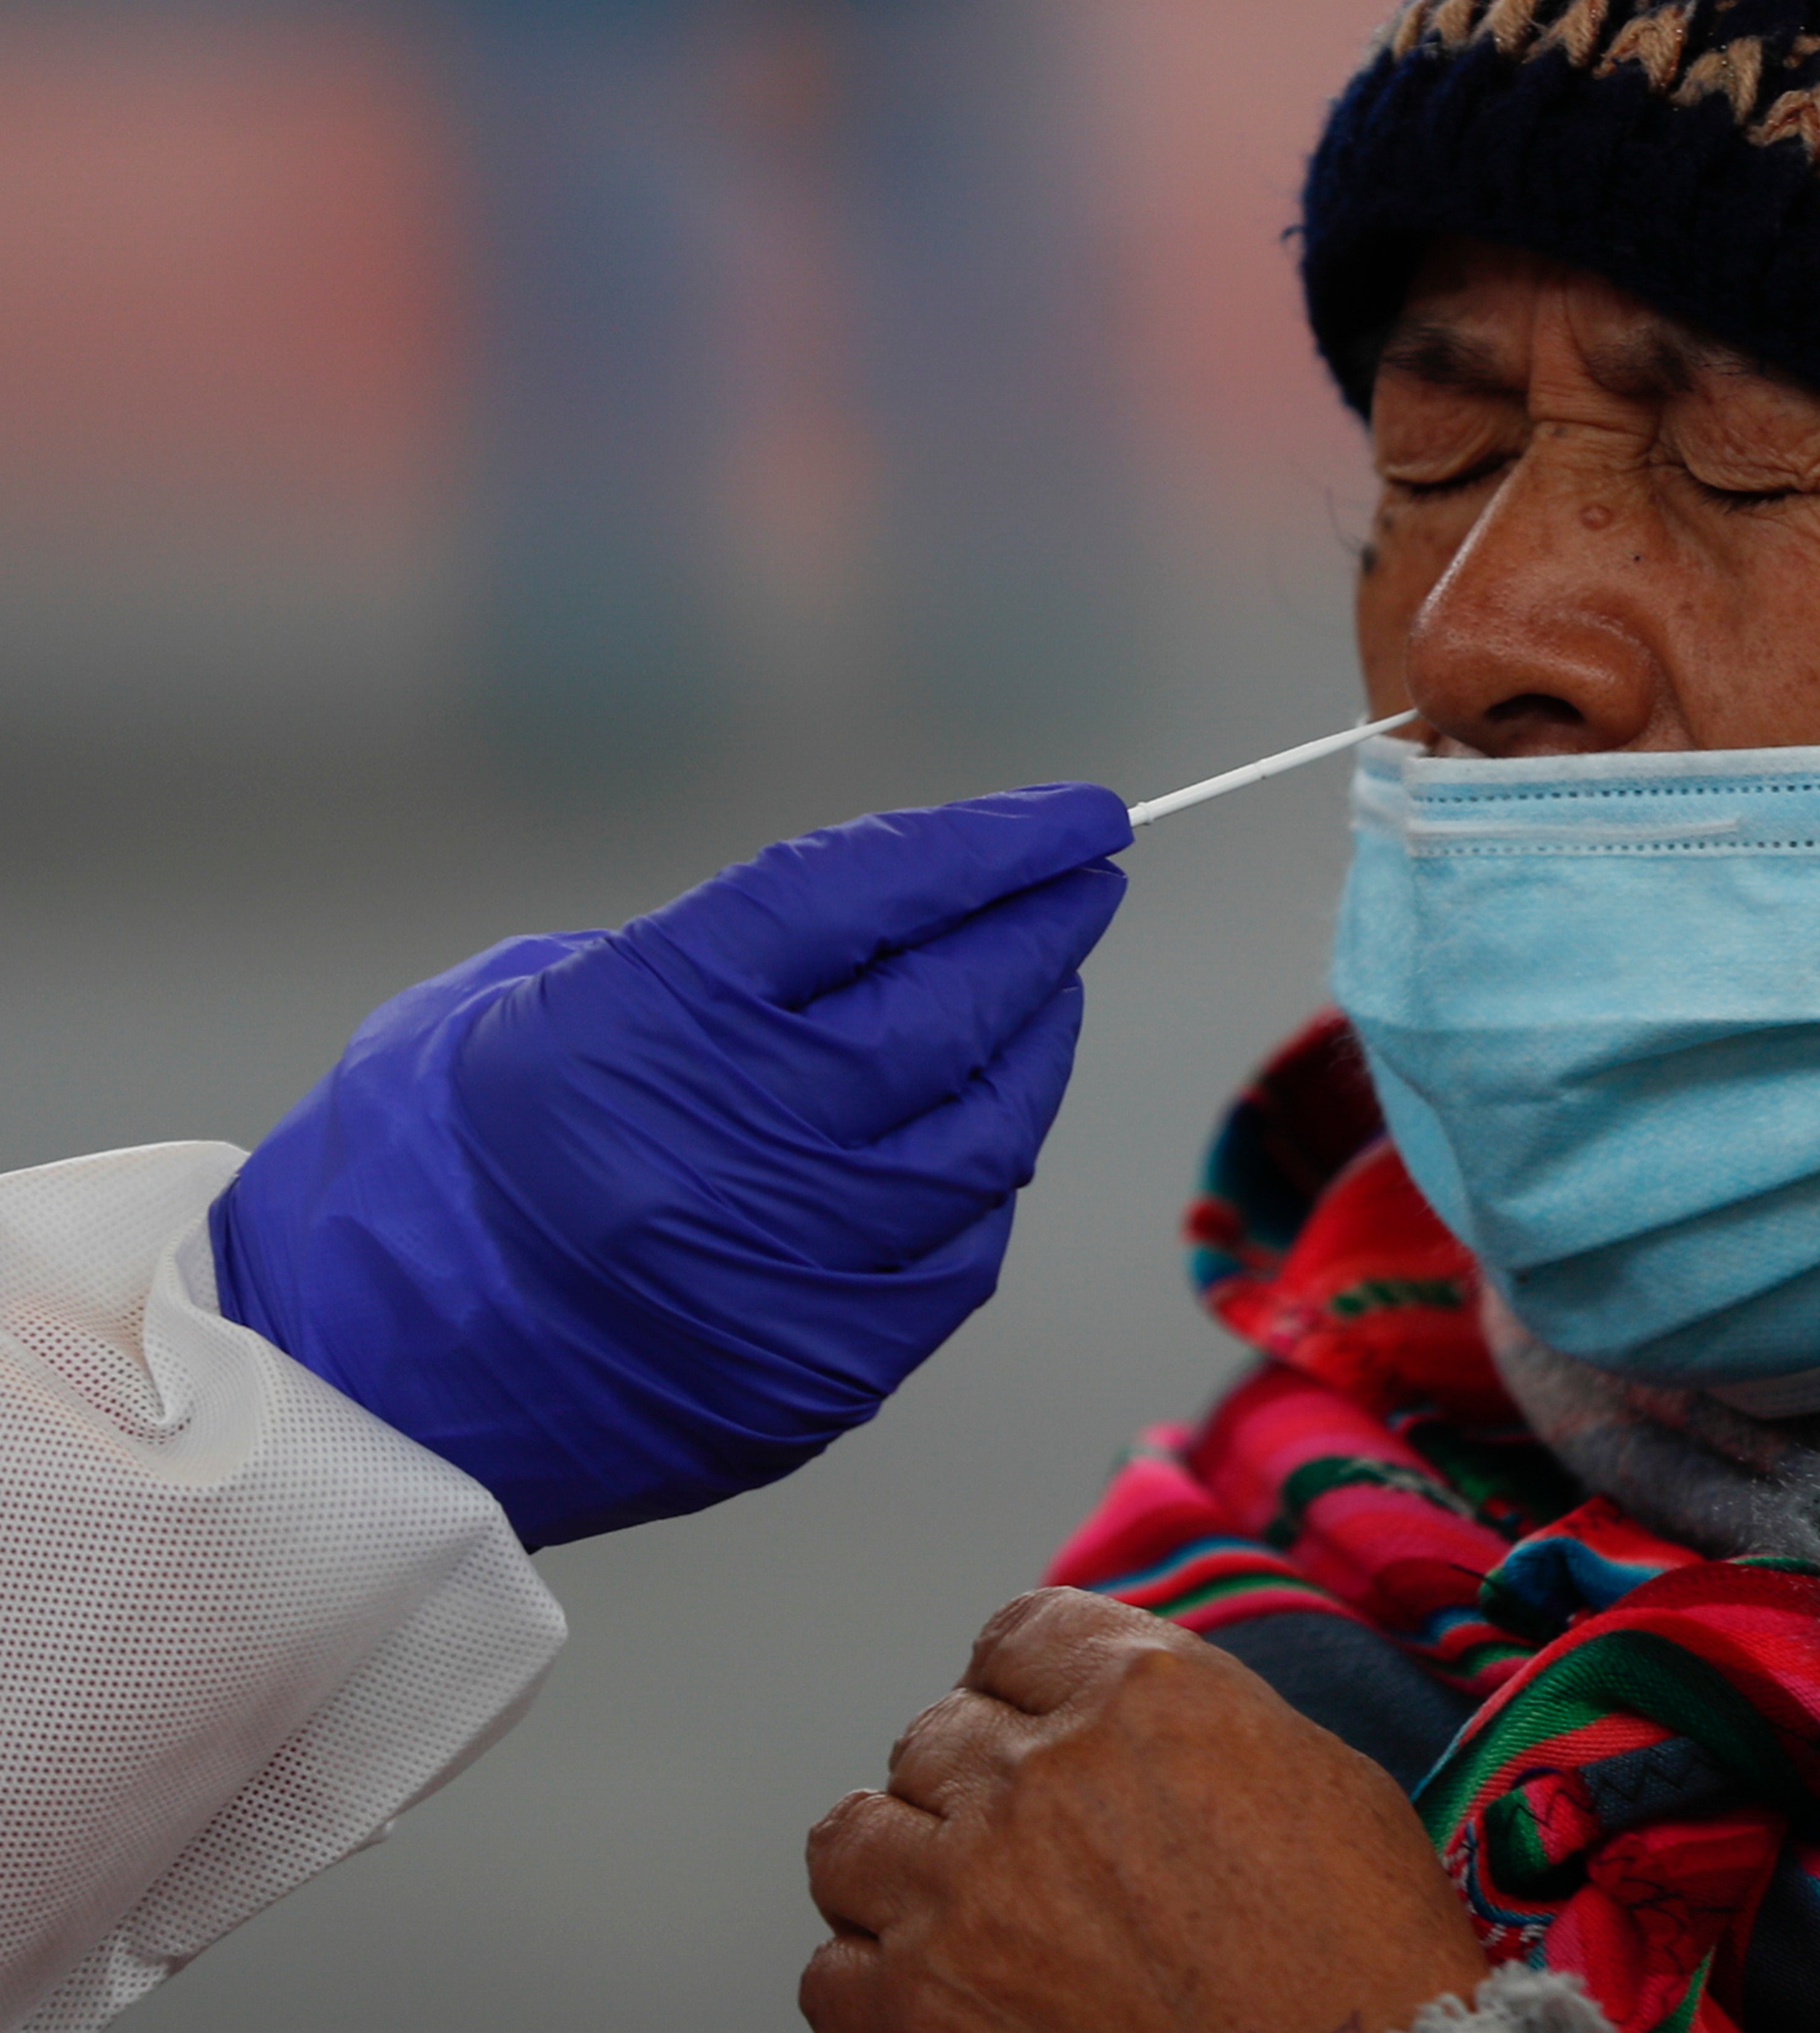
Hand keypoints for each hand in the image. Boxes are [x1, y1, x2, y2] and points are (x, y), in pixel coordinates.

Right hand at [212, 784, 1131, 1545]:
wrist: (355, 1383)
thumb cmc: (421, 1169)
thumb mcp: (532, 1003)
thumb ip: (705, 967)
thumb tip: (872, 932)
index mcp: (644, 1025)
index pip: (864, 895)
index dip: (987, 846)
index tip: (1075, 818)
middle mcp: (731, 1142)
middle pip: (947, 1006)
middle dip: (1035, 930)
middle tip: (1084, 881)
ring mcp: (789, 1264)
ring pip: (982, 1132)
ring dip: (1029, 1047)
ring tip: (1042, 989)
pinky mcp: (824, 1364)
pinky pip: (957, 1250)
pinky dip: (982, 1176)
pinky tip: (983, 1126)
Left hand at [802, 1588, 1489, 2032]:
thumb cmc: (1363, 1948)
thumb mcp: (1316, 1772)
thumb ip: (1199, 1716)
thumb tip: (1131, 1721)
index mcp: (1142, 1691)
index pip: (1016, 1633)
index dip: (1027, 1681)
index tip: (1035, 1719)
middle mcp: (1038, 1774)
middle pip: (937, 1734)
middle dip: (977, 1781)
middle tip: (1032, 1844)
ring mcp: (965, 1894)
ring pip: (854, 1838)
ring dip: (903, 1866)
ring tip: (959, 1908)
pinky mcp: (920, 2010)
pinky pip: (832, 1972)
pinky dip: (875, 1982)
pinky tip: (943, 1992)